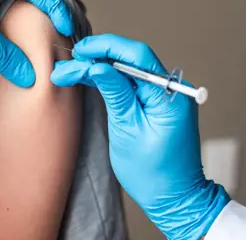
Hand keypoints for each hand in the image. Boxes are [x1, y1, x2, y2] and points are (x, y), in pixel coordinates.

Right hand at [51, 34, 228, 239]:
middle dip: (100, 56)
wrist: (174, 198)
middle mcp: (170, 90)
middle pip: (132, 59)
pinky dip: (111, 79)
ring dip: (101, 66)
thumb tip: (98, 66)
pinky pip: (132, 83)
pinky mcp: (156, 104)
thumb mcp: (128, 131)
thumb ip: (115, 94)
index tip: (82, 50)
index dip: (107, 47)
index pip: (137, 56)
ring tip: (71, 70)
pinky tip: (89, 77)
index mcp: (169, 96)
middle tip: (71, 59)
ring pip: (129, 69)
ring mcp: (164, 96)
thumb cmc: (153, 173)